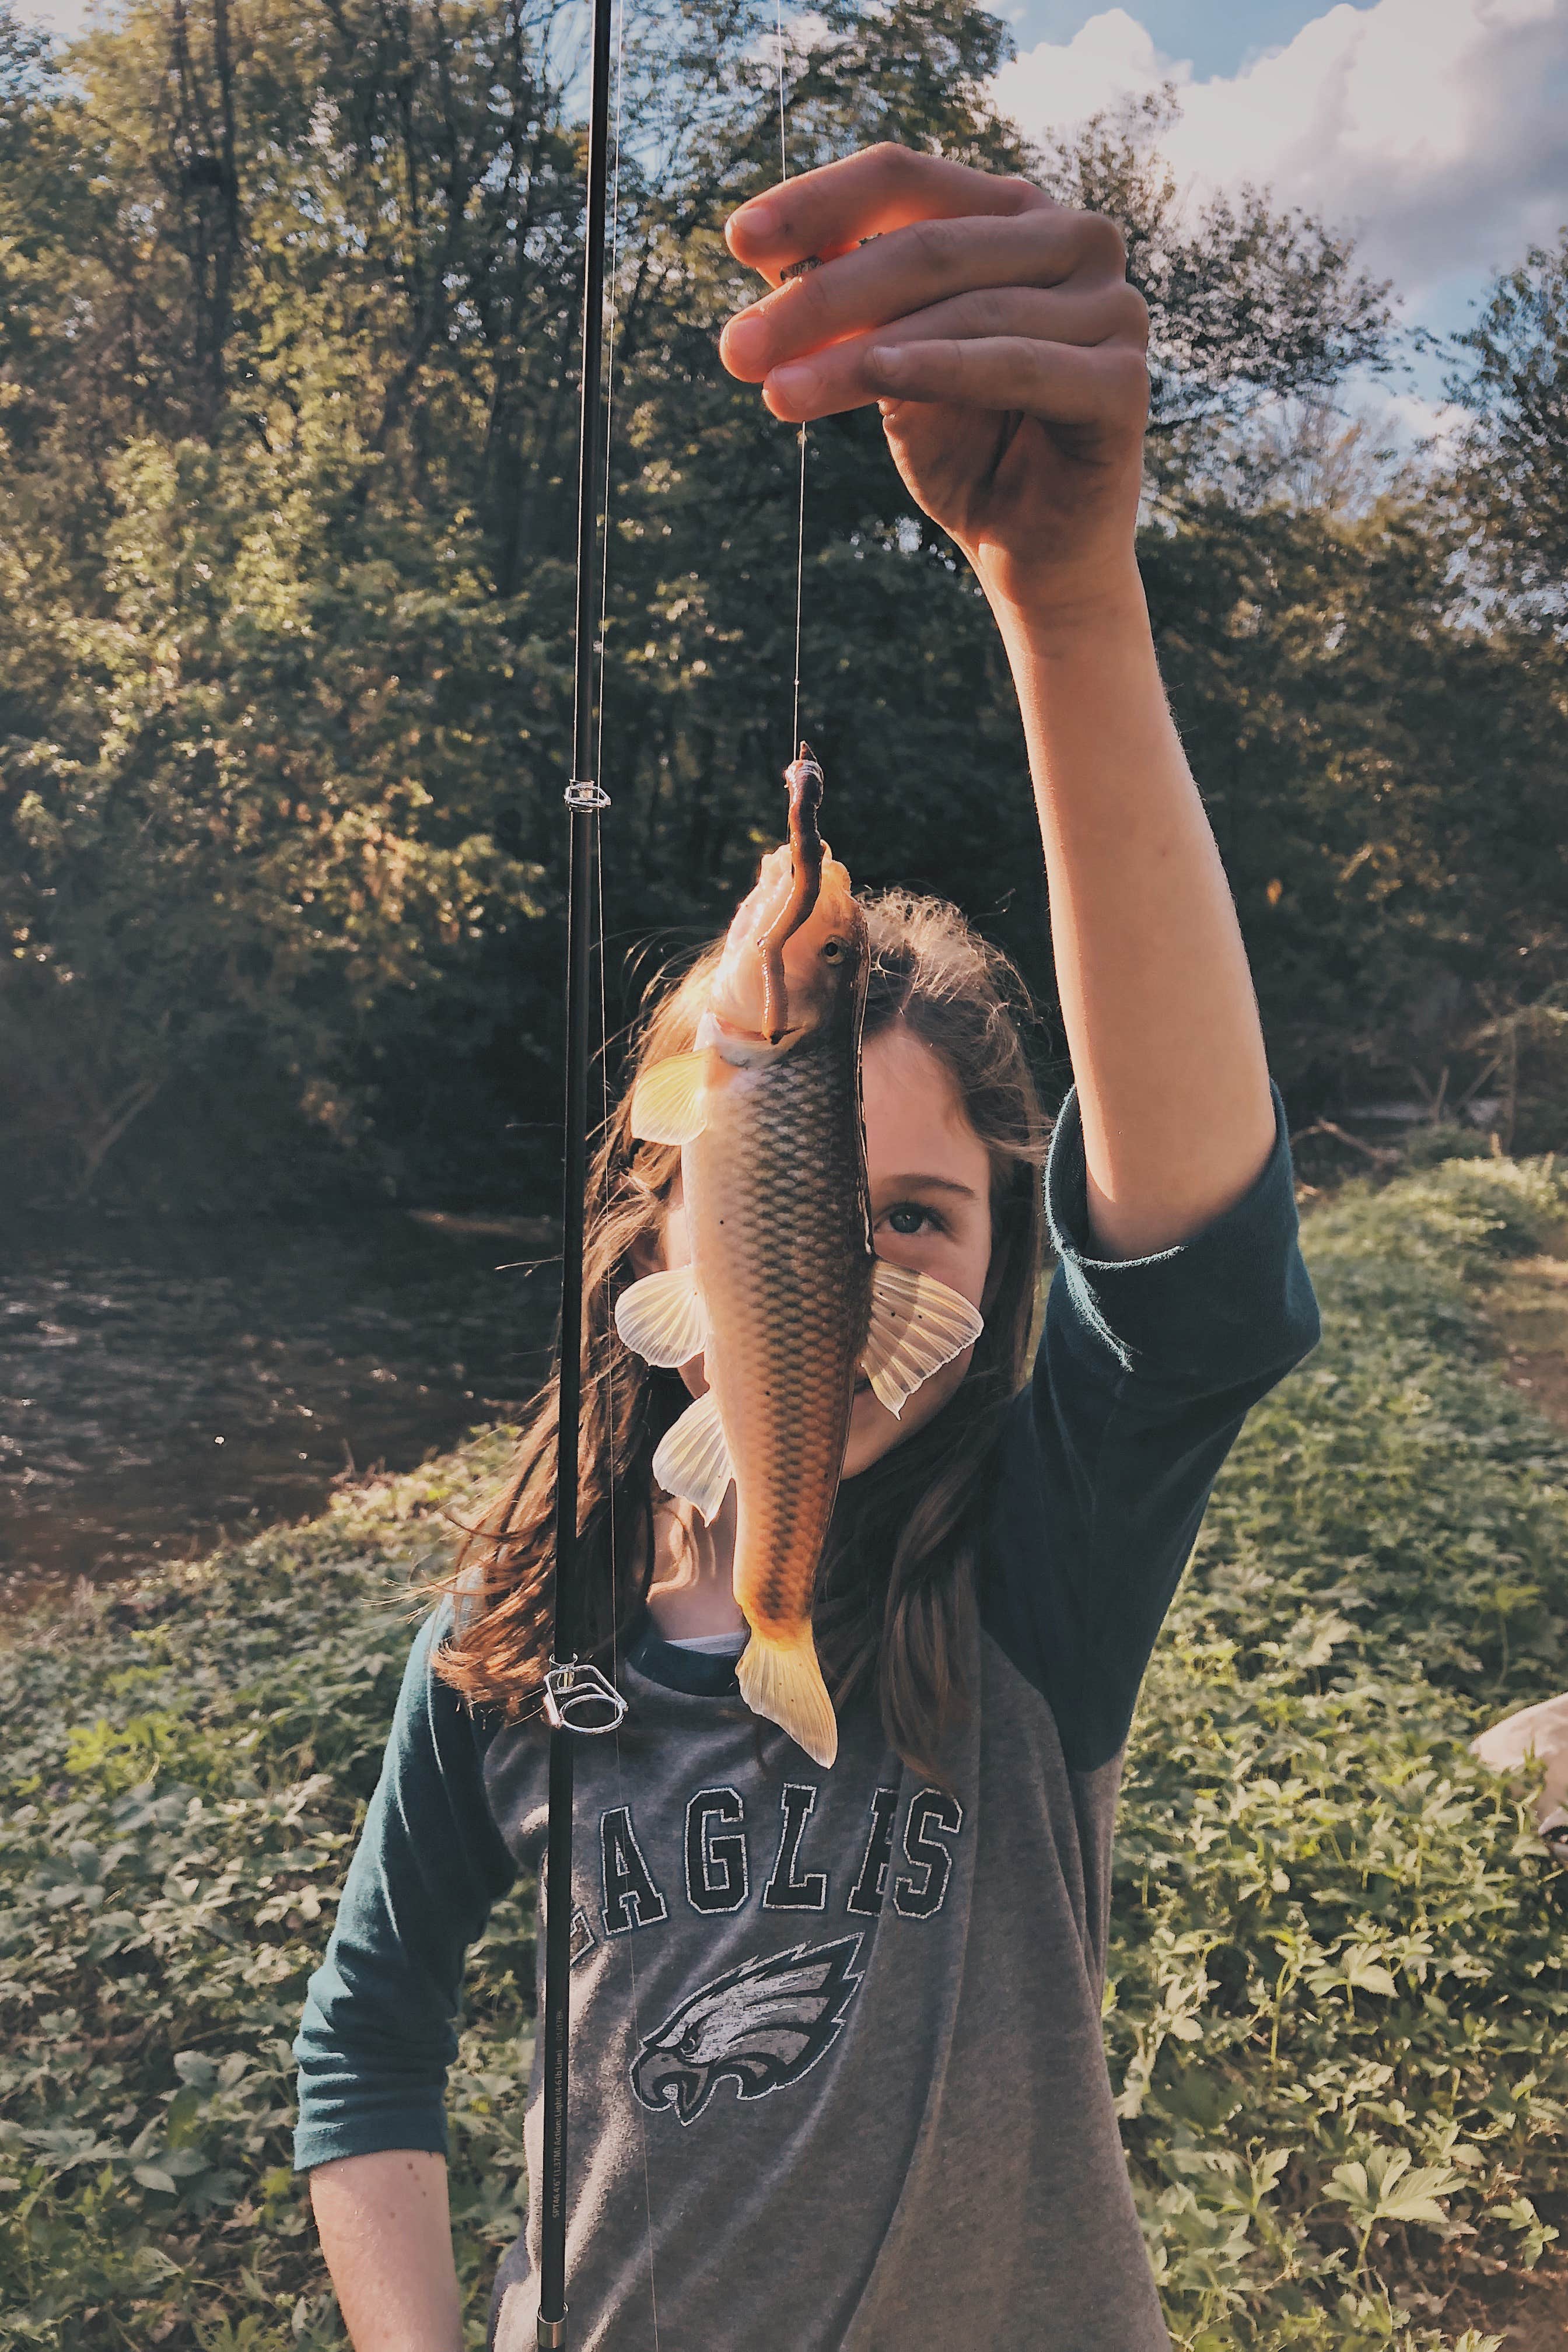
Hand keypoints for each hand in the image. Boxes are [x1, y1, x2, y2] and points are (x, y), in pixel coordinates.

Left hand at [720, 144, 1148, 627]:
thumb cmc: (962, 446)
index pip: (905, 179)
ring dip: (857, 352)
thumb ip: (847, 304)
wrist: (1029, 553)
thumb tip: (761, 250)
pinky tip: (877, 376)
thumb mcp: (888, 362)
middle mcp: (1074, 240)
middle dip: (820, 299)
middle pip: (927, 245)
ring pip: (962, 310)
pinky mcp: (1122, 380)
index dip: (817, 203)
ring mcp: (1111, 306)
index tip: (737, 239)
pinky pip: (1016, 363)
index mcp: (1013, 215)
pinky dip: (942, 367)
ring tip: (775, 392)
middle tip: (737, 348)